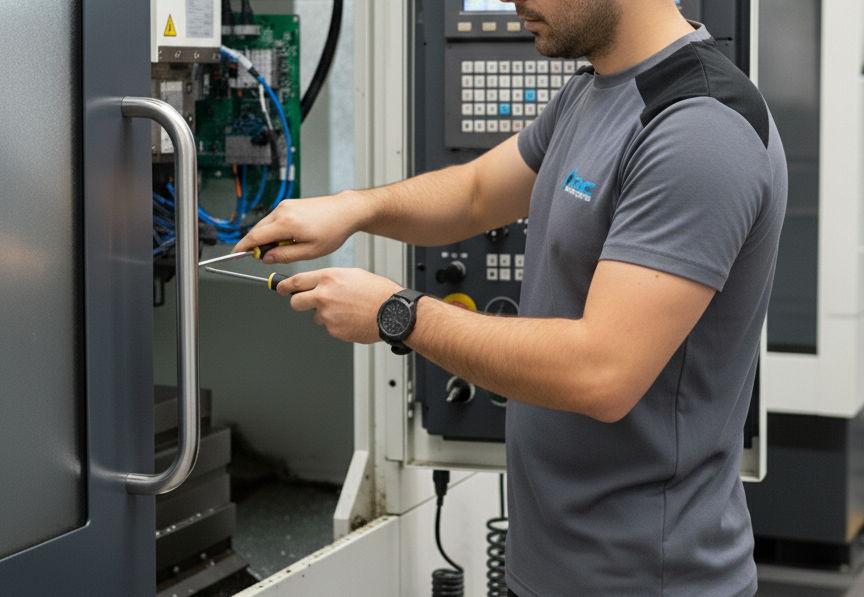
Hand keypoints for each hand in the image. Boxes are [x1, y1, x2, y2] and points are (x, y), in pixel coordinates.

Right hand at [233, 191, 367, 264]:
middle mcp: (283, 211)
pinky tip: (290, 237)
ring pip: (266, 224)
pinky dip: (275, 230)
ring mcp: (286, 205)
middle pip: (258, 230)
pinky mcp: (289, 203)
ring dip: (268, 237)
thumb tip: (266, 258)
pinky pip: (274, 219)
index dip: (243, 247)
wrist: (345, 211)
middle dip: (258, 245)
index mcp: (286, 223)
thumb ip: (285, 255)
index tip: (236, 254)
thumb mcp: (310, 251)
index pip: (255, 237)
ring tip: (289, 246)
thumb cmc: (333, 230)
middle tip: (269, 257)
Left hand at [279, 268, 402, 343]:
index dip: (285, 286)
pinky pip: (330, 328)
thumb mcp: (353, 274)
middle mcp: (324, 295)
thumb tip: (318, 284)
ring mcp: (328, 315)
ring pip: (316, 316)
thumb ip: (330, 279)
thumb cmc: (378, 292)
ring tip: (346, 310)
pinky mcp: (334, 330)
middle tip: (305, 303)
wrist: (392, 312)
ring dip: (325, 314)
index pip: (296, 281)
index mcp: (328, 278)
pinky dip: (338, 325)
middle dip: (298, 302)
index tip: (281, 288)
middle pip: (296, 302)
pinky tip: (352, 319)